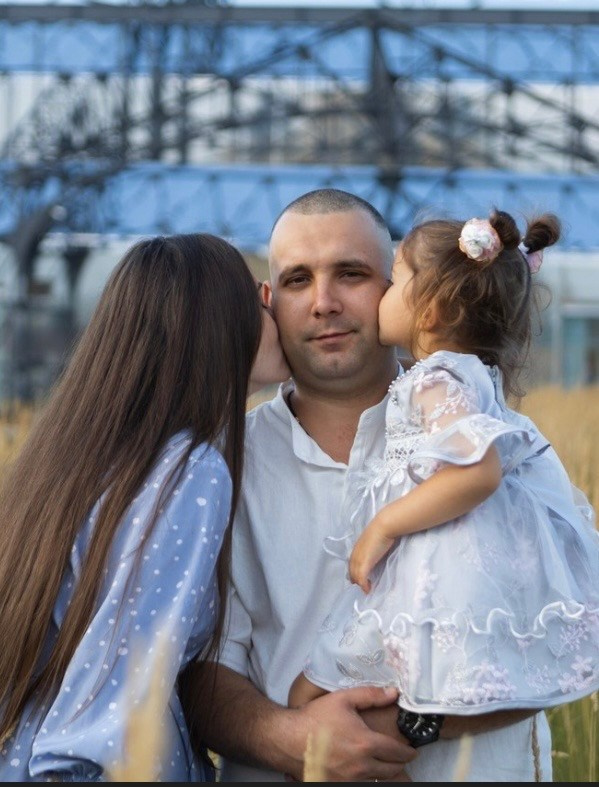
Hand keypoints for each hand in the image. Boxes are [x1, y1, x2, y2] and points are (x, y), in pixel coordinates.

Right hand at [288, 685, 416, 781]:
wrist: (289, 739)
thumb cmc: (315, 717)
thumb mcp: (343, 699)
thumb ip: (371, 695)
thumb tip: (393, 693)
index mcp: (366, 743)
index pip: (397, 753)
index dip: (408, 752)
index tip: (412, 750)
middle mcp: (361, 766)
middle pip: (392, 771)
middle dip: (400, 763)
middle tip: (402, 757)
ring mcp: (350, 779)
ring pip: (379, 781)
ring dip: (387, 774)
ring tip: (388, 766)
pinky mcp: (339, 786)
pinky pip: (362, 785)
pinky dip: (369, 779)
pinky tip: (367, 771)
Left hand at [349, 519, 394, 592]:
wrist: (383, 527)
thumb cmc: (381, 531)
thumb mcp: (373, 541)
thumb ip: (371, 548)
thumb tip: (375, 552)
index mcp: (356, 549)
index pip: (351, 565)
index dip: (354, 573)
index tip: (359, 579)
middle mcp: (354, 555)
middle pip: (351, 572)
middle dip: (356, 581)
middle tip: (364, 587)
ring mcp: (359, 560)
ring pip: (355, 577)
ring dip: (361, 585)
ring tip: (367, 589)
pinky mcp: (365, 564)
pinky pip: (361, 579)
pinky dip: (364, 586)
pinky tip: (368, 589)